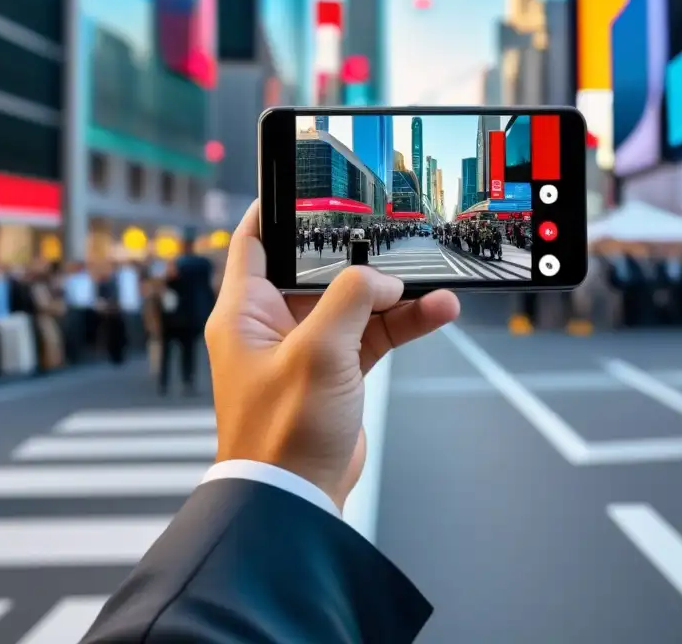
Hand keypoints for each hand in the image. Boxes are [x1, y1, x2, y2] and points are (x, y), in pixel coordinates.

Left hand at [205, 202, 459, 509]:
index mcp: (245, 311)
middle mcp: (274, 323)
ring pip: (356, 302)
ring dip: (396, 294)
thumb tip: (383, 279)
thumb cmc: (282, 432)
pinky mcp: (339, 370)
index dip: (278, 208)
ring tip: (435, 286)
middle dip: (361, 255)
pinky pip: (375, 333)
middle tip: (393, 234)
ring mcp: (309, 347)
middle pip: (320, 269)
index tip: (306, 183)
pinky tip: (436, 313)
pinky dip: (404, 323)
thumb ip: (351, 300)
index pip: (255, 241)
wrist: (297, 499)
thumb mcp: (316, 351)